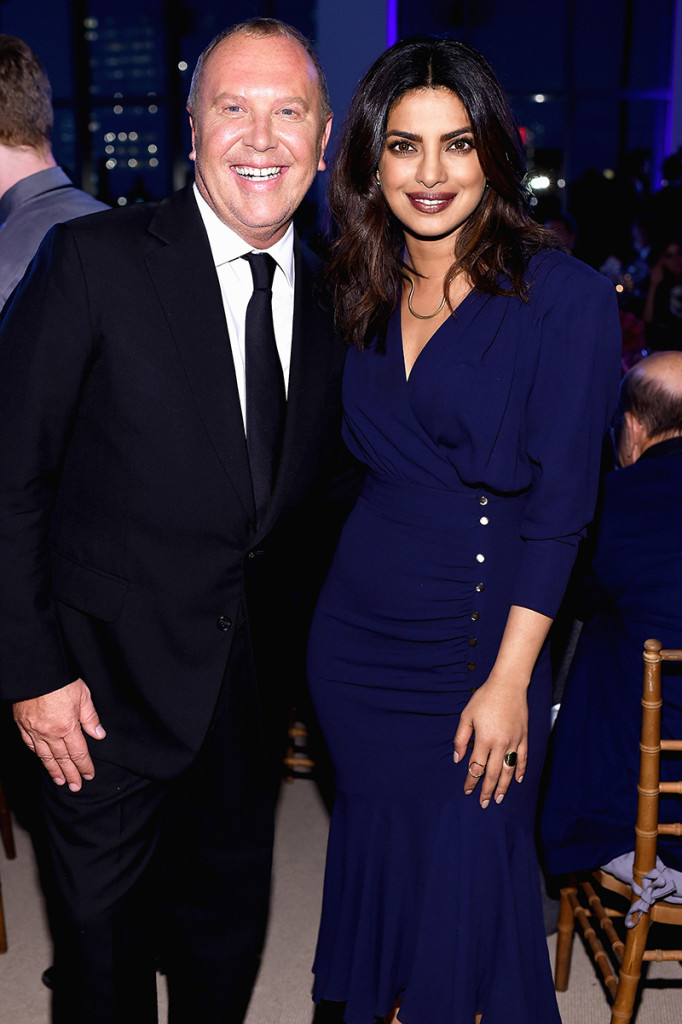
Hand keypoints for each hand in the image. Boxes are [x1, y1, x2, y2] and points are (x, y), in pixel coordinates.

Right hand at [13, 678, 105, 791]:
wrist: (35, 671)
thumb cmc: (60, 680)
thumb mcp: (83, 695)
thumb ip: (91, 717)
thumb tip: (99, 735)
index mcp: (68, 726)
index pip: (79, 752)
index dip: (84, 766)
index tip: (89, 775)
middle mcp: (50, 733)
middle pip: (62, 759)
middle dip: (71, 774)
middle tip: (76, 786)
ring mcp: (35, 731)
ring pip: (46, 756)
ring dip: (54, 770)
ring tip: (60, 781)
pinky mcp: (23, 725)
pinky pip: (31, 745)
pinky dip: (38, 755)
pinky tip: (43, 760)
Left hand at [453, 677, 527, 807]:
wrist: (508, 685)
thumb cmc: (484, 699)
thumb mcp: (466, 716)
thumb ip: (461, 739)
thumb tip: (458, 759)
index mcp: (484, 740)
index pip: (477, 767)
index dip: (471, 781)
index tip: (467, 790)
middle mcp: (501, 744)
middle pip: (493, 773)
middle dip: (487, 790)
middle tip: (483, 803)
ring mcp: (514, 742)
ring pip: (509, 770)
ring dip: (504, 787)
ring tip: (499, 799)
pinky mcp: (524, 737)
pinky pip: (523, 758)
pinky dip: (520, 770)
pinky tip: (517, 780)